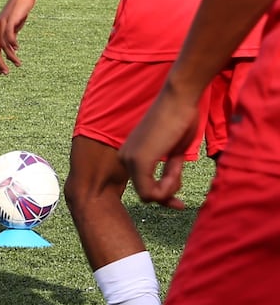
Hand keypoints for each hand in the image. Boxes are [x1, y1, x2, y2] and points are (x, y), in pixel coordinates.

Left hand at [0, 0, 34, 74]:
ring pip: (3, 44)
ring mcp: (2, 24)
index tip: (2, 72)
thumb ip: (12, 36)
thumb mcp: (14, 26)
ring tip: (18, 64)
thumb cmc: (19, 11)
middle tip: (5, 73)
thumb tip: (13, 48)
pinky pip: (9, 34)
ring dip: (11, 56)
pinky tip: (17, 49)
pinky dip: (12, 43)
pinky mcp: (10, 20)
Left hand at [119, 82, 199, 209]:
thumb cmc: (180, 121)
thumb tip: (169, 195)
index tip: (180, 204)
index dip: (164, 197)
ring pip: (148, 196)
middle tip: (180, 194)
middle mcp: (124, 157)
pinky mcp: (138, 160)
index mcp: (131, 155)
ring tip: (177, 167)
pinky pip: (151, 192)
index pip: (144, 188)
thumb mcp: (174, 153)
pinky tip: (175, 169)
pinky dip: (168, 188)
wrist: (179, 100)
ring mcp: (129, 159)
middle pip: (145, 195)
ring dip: (169, 189)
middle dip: (167, 195)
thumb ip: (169, 172)